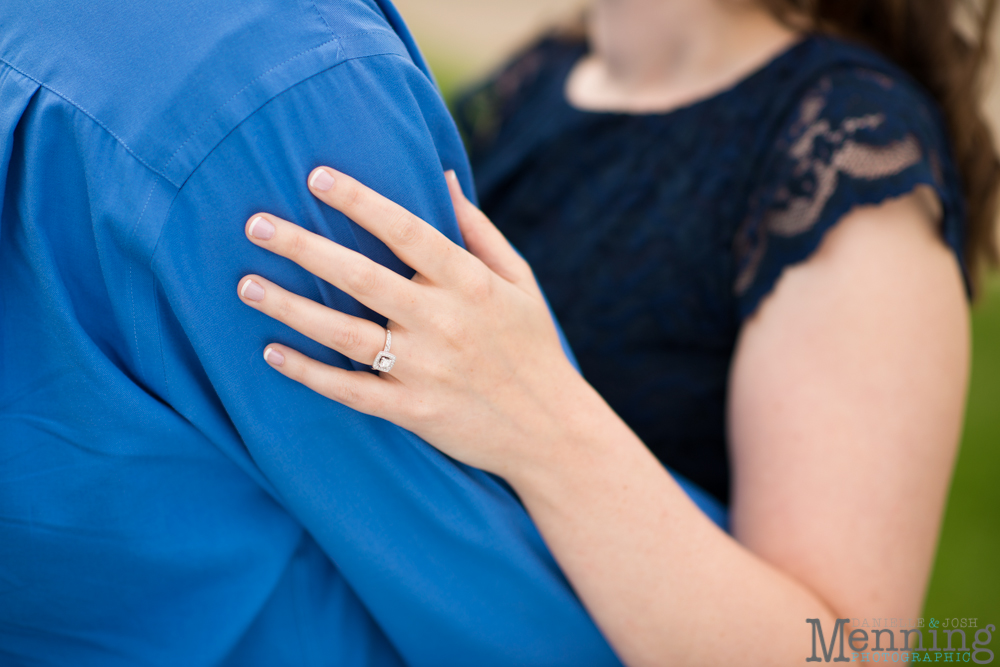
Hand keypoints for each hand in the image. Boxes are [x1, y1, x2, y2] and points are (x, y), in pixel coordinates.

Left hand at [237, 168, 588, 479]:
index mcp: (471, 284)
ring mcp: (426, 370)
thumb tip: (441, 176)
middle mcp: (444, 323)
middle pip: (363, 278)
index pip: (409, 232)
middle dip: (305, 248)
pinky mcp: (413, 412)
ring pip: (345, 334)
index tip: (316, 176)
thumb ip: (477, 230)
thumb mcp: (519, 282)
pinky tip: (271, 352)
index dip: (362, 202)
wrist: (551, 431)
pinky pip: (350, 390)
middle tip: (254, 223)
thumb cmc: (533, 346)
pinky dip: (309, 373)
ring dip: (291, 308)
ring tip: (245, 284)